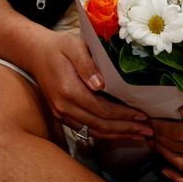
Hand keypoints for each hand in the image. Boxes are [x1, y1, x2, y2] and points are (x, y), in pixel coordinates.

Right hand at [29, 33, 152, 141]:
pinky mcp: (62, 116)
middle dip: (126, 129)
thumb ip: (87, 64)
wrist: (35, 53)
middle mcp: (64, 107)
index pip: (102, 109)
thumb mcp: (74, 46)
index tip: (142, 115)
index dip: (124, 115)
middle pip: (100, 125)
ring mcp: (62, 114)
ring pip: (94, 132)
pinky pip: (86, 130)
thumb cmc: (59, 47)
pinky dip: (105, 134)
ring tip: (139, 135)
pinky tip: (120, 133)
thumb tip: (100, 85)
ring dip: (118, 135)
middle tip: (147, 130)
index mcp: (69, 90)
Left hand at [150, 79, 182, 181]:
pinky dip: (180, 180)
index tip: (150, 121)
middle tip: (148, 130)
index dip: (160, 129)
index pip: (179, 134)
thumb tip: (180, 112)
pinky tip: (166, 170)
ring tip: (153, 143)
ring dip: (164, 155)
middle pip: (178, 149)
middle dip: (159, 140)